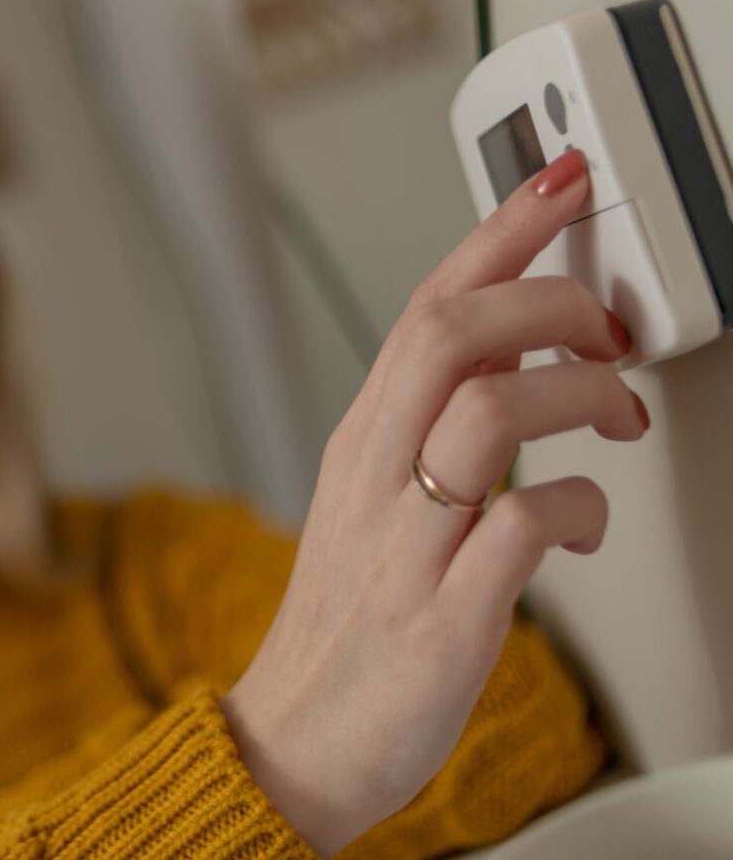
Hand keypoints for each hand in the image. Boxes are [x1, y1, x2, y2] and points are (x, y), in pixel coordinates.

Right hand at [219, 150, 647, 856]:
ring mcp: (406, 543)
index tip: (556, 181)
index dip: (497, 233)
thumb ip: (431, 423)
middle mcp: (377, 474)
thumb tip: (509, 358)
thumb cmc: (346, 612)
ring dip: (575, 394)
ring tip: (613, 414)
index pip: (426, 305)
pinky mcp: (442, 617)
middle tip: (603, 324)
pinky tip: (582, 523)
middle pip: (449, 335)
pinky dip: (577, 508)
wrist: (299, 732)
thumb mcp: (371, 495)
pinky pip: (521, 530)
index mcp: (362, 437)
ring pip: (487, 413)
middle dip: (547, 300)